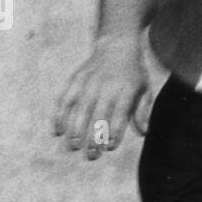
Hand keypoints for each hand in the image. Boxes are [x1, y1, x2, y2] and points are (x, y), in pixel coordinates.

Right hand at [53, 36, 150, 159]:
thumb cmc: (134, 74)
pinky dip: (59, 115)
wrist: (117, 45)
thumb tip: (143, 133)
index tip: (109, 147)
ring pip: (79, 110)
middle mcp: (106, 87)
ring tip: (73, 147)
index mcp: (126, 91)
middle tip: (91, 156)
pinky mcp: (76, 80)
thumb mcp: (145, 89)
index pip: (119, 116)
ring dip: (74, 130)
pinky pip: (65, 99)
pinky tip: (57, 131)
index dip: (114, 133)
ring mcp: (89, 83)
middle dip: (93, 138)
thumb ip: (143, 111)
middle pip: (98, 116)